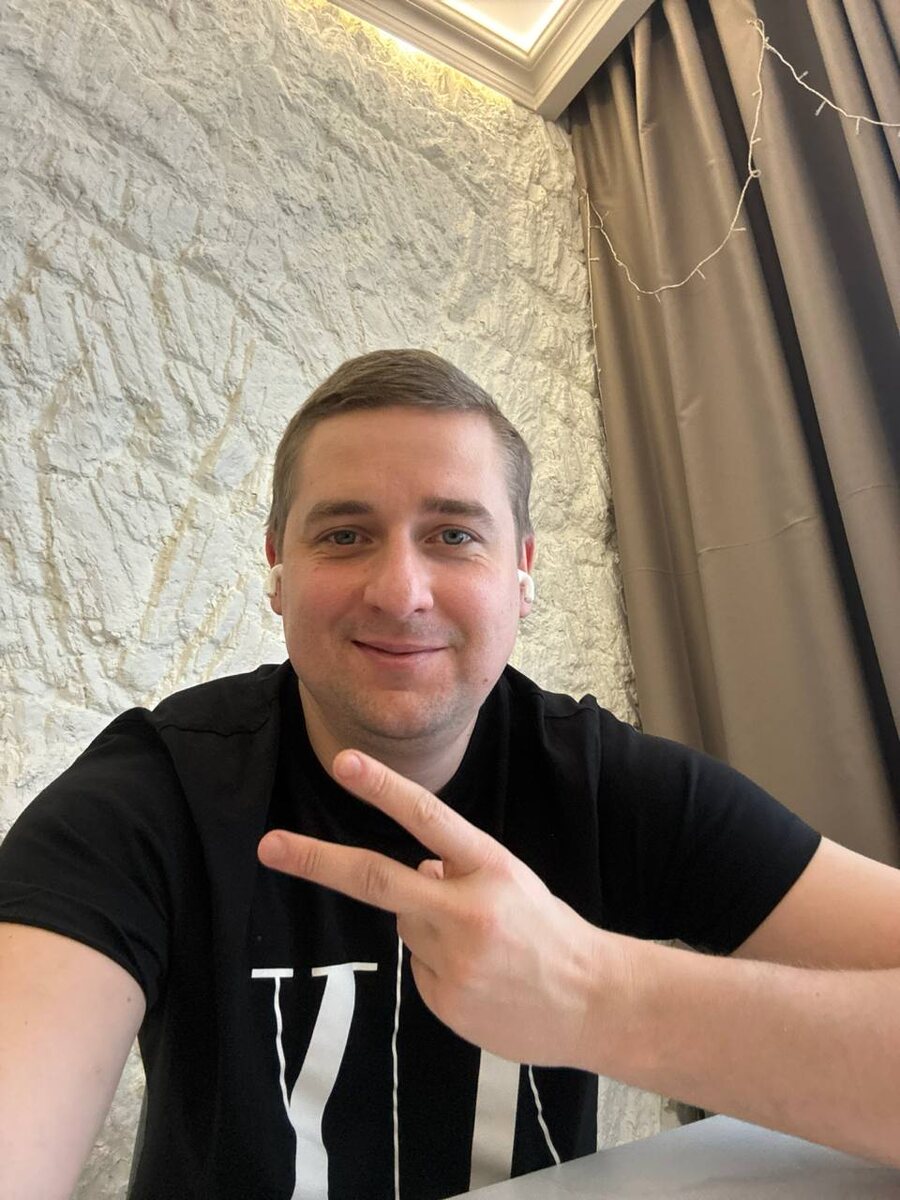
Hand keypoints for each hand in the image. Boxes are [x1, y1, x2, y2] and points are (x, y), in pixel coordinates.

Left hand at [257, 750, 612, 1066]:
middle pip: (376, 878)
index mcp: (490, 867)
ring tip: (482, 952)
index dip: (382, 788)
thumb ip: (458, 870)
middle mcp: (467, 910)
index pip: (427, 817)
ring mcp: (452, 960)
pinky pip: (418, 972)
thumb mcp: (512, 882)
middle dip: (316, 859)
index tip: (343, 762)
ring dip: (428, 931)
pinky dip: (438, 970)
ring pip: (405, 928)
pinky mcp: (443, 1001)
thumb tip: (415, 872)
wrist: (595, 1001)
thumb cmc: (550, 931)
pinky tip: (479, 980)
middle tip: (270, 845)